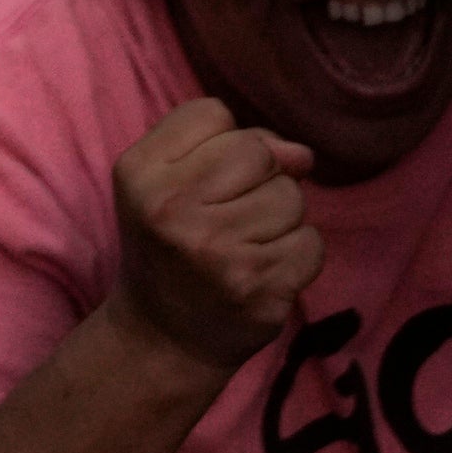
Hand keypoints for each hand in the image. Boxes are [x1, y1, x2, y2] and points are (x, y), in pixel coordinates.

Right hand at [109, 94, 322, 376]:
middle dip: (257, 180)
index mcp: (139, 173)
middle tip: (225, 220)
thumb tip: (302, 155)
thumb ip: (228, 144)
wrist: (162, 340)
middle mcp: (172, 211)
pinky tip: (262, 273)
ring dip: (279, 221)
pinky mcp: (259, 290)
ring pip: (291, 198)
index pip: (214, 113)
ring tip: (242, 248)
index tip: (200, 185)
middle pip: (259, 153)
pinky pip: (311, 243)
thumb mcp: (165, 181)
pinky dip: (297, 257)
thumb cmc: (169, 247)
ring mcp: (217, 255)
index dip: (219, 145)